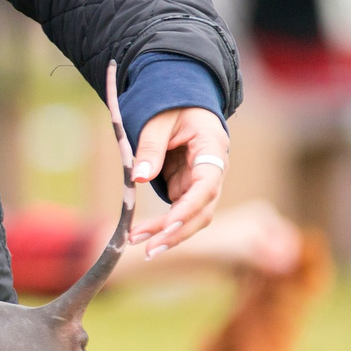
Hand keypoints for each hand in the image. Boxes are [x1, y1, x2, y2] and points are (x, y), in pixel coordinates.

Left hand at [128, 106, 226, 257]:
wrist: (182, 101)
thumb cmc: (173, 105)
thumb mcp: (158, 120)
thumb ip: (150, 147)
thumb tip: (139, 179)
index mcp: (212, 149)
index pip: (207, 186)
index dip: (189, 208)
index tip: (169, 225)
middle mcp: (213, 171)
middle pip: (202, 210)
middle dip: (177, 232)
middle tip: (149, 249)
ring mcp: (201, 182)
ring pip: (191, 216)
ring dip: (167, 233)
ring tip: (137, 244)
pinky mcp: (187, 188)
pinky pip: (178, 213)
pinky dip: (161, 226)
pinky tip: (141, 235)